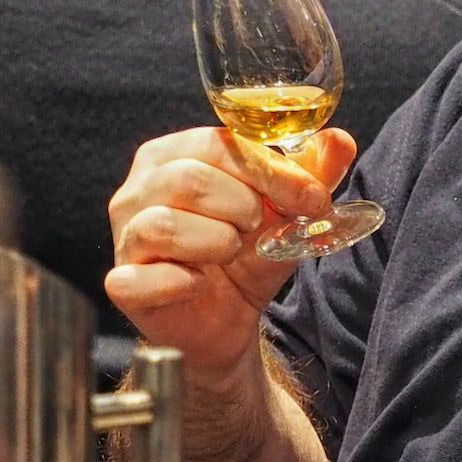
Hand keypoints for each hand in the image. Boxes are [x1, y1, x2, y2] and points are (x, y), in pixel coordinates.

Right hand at [106, 126, 357, 380]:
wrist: (229, 320)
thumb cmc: (248, 253)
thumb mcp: (287, 210)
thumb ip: (313, 172)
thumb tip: (339, 141)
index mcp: (172, 156)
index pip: (217, 143)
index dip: (270, 169)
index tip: (310, 197)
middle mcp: (138, 190)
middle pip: (188, 178)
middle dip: (243, 205)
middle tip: (261, 227)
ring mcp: (125, 238)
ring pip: (164, 224)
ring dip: (217, 241)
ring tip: (232, 251)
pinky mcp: (122, 284)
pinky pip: (143, 278)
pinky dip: (185, 281)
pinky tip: (201, 284)